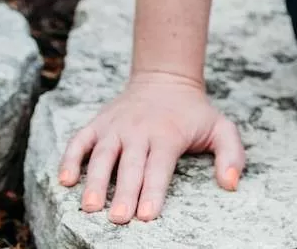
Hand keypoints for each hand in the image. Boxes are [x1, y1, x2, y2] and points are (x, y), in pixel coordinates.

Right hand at [56, 71, 244, 223]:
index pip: (160, 166)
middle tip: (118, 219)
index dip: (153, 191)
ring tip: (90, 207)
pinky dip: (70, 158)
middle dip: (124, 192)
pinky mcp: (99, 123)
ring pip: (102, 154)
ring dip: (94, 181)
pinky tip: (64, 180)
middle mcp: (140, 130)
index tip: (147, 216)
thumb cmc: (193, 112)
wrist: (165, 77)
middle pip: (130, 165)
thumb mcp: (220, 127)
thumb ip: (231, 154)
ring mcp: (117, 126)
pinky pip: (80, 140)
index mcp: (168, 134)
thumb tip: (232, 183)